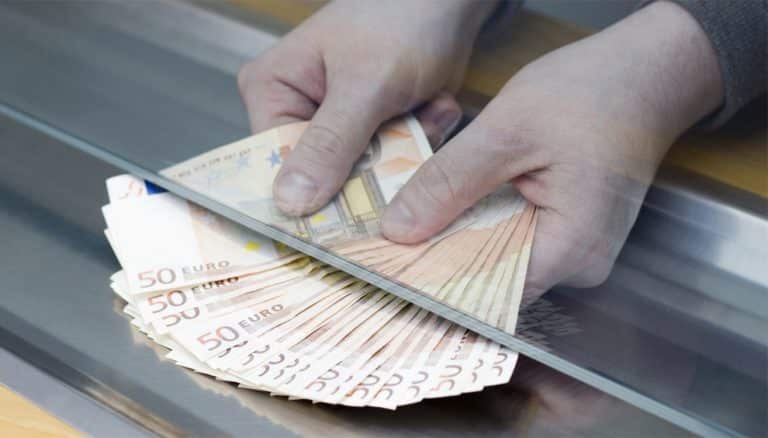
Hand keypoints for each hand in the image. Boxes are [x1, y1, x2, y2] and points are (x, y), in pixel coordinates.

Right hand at [238, 0, 497, 214]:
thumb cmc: (400, 20)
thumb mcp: (364, 84)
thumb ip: (330, 144)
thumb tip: (289, 203)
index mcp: (272, 91)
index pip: (275, 164)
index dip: (308, 195)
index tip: (344, 219)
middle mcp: (299, 111)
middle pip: (323, 177)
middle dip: (373, 165)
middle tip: (402, 136)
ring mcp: (341, 124)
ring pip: (367, 175)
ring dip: (405, 147)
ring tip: (423, 107)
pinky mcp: (377, 129)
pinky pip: (395, 162)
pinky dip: (421, 138)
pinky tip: (432, 105)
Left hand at [381, 1, 723, 294]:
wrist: (644, 72)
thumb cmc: (591, 94)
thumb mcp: (506, 131)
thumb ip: (450, 183)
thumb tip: (398, 231)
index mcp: (571, 248)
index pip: (487, 292)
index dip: (433, 281)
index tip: (386, 268)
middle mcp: (578, 264)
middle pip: (490, 278)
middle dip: (438, 256)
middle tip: (387, 237)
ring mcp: (575, 249)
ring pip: (497, 257)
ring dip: (457, 235)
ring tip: (413, 215)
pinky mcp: (568, 230)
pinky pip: (512, 238)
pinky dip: (480, 221)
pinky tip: (453, 201)